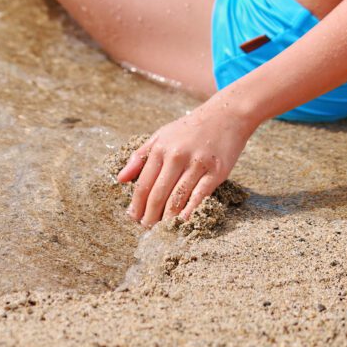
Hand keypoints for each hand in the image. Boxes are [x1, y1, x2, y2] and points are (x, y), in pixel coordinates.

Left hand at [117, 101, 254, 226]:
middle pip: (158, 194)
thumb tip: (120, 179)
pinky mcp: (216, 172)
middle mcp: (177, 156)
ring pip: (177, 198)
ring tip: (161, 230)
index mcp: (160, 148)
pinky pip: (199, 196)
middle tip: (146, 229)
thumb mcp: (161, 136)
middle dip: (150, 215)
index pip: (143, 184)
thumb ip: (139, 157)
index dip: (137, 204)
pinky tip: (183, 222)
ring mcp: (197, 164)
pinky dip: (190, 211)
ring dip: (167, 218)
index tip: (133, 218)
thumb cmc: (190, 129)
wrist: (226, 116)